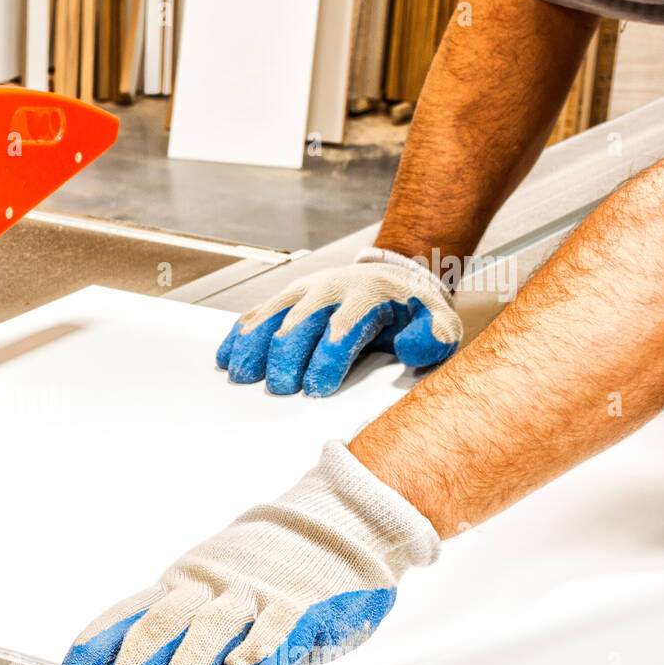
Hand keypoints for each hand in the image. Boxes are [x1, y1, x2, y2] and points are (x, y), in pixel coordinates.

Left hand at [54, 442, 439, 664]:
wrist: (332, 528)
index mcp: (176, 585)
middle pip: (156, 628)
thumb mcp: (203, 588)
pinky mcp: (296, 612)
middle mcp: (206, 589)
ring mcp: (250, 598)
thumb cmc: (262, 571)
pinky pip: (269, 642)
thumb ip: (167, 626)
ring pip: (206, 633)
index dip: (91, 658)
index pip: (120, 619)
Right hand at [215, 248, 461, 396]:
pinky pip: (256, 313)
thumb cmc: (412, 311)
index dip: (327, 357)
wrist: (392, 276)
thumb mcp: (437, 320)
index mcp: (367, 296)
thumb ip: (433, 336)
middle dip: (286, 355)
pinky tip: (225, 358)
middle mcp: (329, 289)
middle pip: (300, 321)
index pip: (343, 325)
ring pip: (271, 315)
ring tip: (242, 375)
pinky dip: (238, 336)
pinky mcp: (285, 298)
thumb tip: (414, 349)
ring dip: (253, 345)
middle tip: (280, 389)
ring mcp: (302, 291)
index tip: (316, 388)